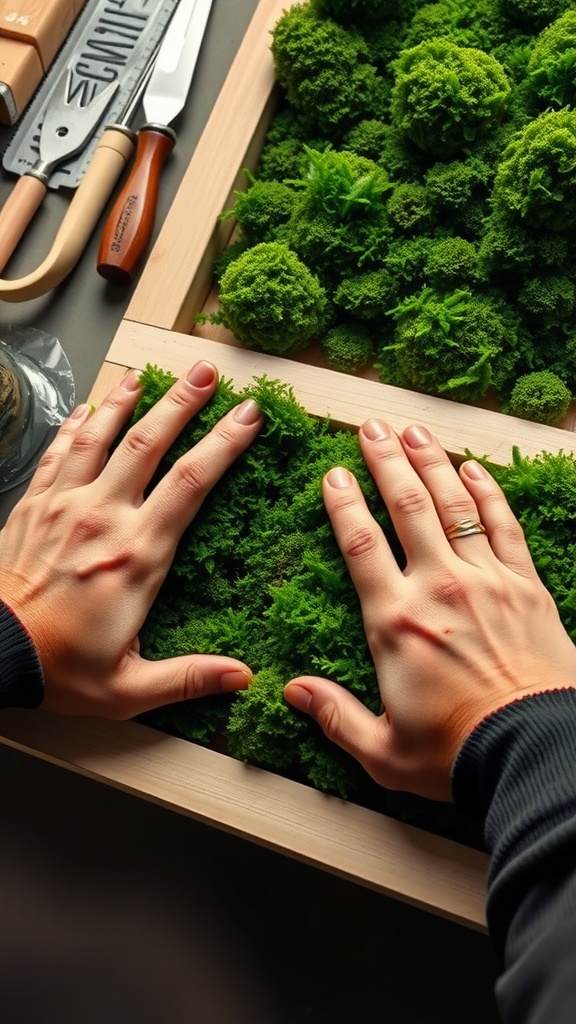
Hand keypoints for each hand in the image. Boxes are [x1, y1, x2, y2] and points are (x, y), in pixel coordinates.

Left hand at [0, 361, 262, 717]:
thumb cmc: (57, 670)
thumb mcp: (129, 688)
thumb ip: (189, 677)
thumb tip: (243, 677)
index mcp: (137, 555)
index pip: (192, 483)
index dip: (225, 443)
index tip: (250, 415)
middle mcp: (102, 518)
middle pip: (149, 443)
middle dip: (182, 402)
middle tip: (205, 371)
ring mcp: (63, 506)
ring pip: (99, 437)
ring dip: (125, 401)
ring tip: (145, 376)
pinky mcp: (32, 507)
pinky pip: (57, 453)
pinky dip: (74, 427)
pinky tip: (85, 409)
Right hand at [285, 420, 575, 800]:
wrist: (534, 754)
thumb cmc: (456, 754)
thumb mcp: (382, 750)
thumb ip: (334, 715)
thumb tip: (291, 691)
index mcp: (396, 623)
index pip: (362, 545)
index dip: (345, 504)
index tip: (333, 473)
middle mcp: (439, 589)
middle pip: (408, 508)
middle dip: (387, 462)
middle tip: (372, 427)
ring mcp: (487, 582)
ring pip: (454, 506)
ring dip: (431, 463)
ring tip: (414, 431)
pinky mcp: (525, 587)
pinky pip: (503, 526)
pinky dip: (488, 493)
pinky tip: (473, 469)